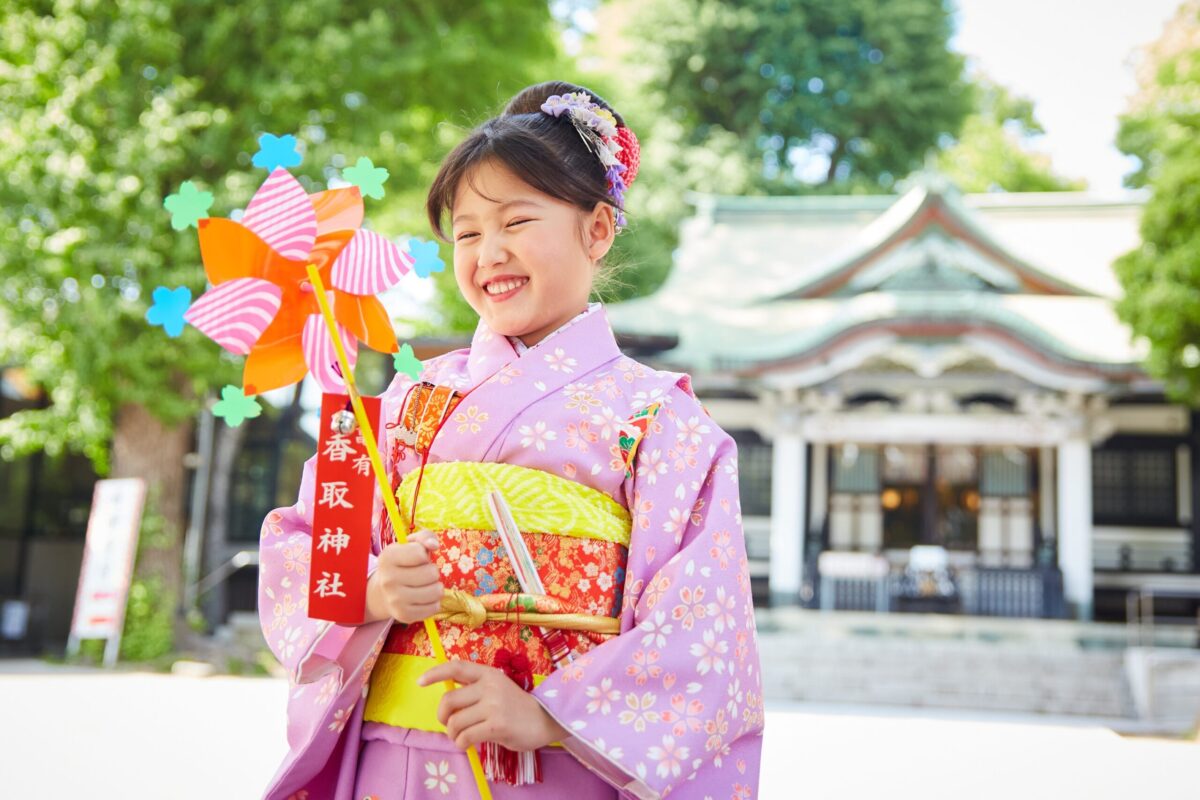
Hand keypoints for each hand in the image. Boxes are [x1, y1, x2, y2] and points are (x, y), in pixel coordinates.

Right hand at [363, 529, 442, 623]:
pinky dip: (434, 602)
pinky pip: (434, 607)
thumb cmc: (403, 564)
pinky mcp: (403, 615)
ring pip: (436, 591)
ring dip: (436, 587)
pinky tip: (424, 598)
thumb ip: (425, 537)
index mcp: (387, 557)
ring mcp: (395, 599)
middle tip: (422, 574)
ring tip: (425, 585)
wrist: (383, 592)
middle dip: (432, 571)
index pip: (420, 553)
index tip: (416, 559)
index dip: (424, 555)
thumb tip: (434, 545)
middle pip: (431, 573)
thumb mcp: (410, 545)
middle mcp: (388, 579)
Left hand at [418, 660, 567, 751]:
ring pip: (455, 722)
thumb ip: (475, 689)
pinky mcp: (496, 725)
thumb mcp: (497, 688)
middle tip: (449, 725)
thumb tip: (447, 696)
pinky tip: (468, 744)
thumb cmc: (517, 707)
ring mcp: (493, 705)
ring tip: (462, 737)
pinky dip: (461, 744)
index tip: (420, 682)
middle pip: (449, 700)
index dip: (435, 674)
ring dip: (453, 735)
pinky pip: (465, 737)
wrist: (546, 720)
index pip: (456, 668)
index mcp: (488, 673)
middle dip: (442, 717)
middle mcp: (489, 686)